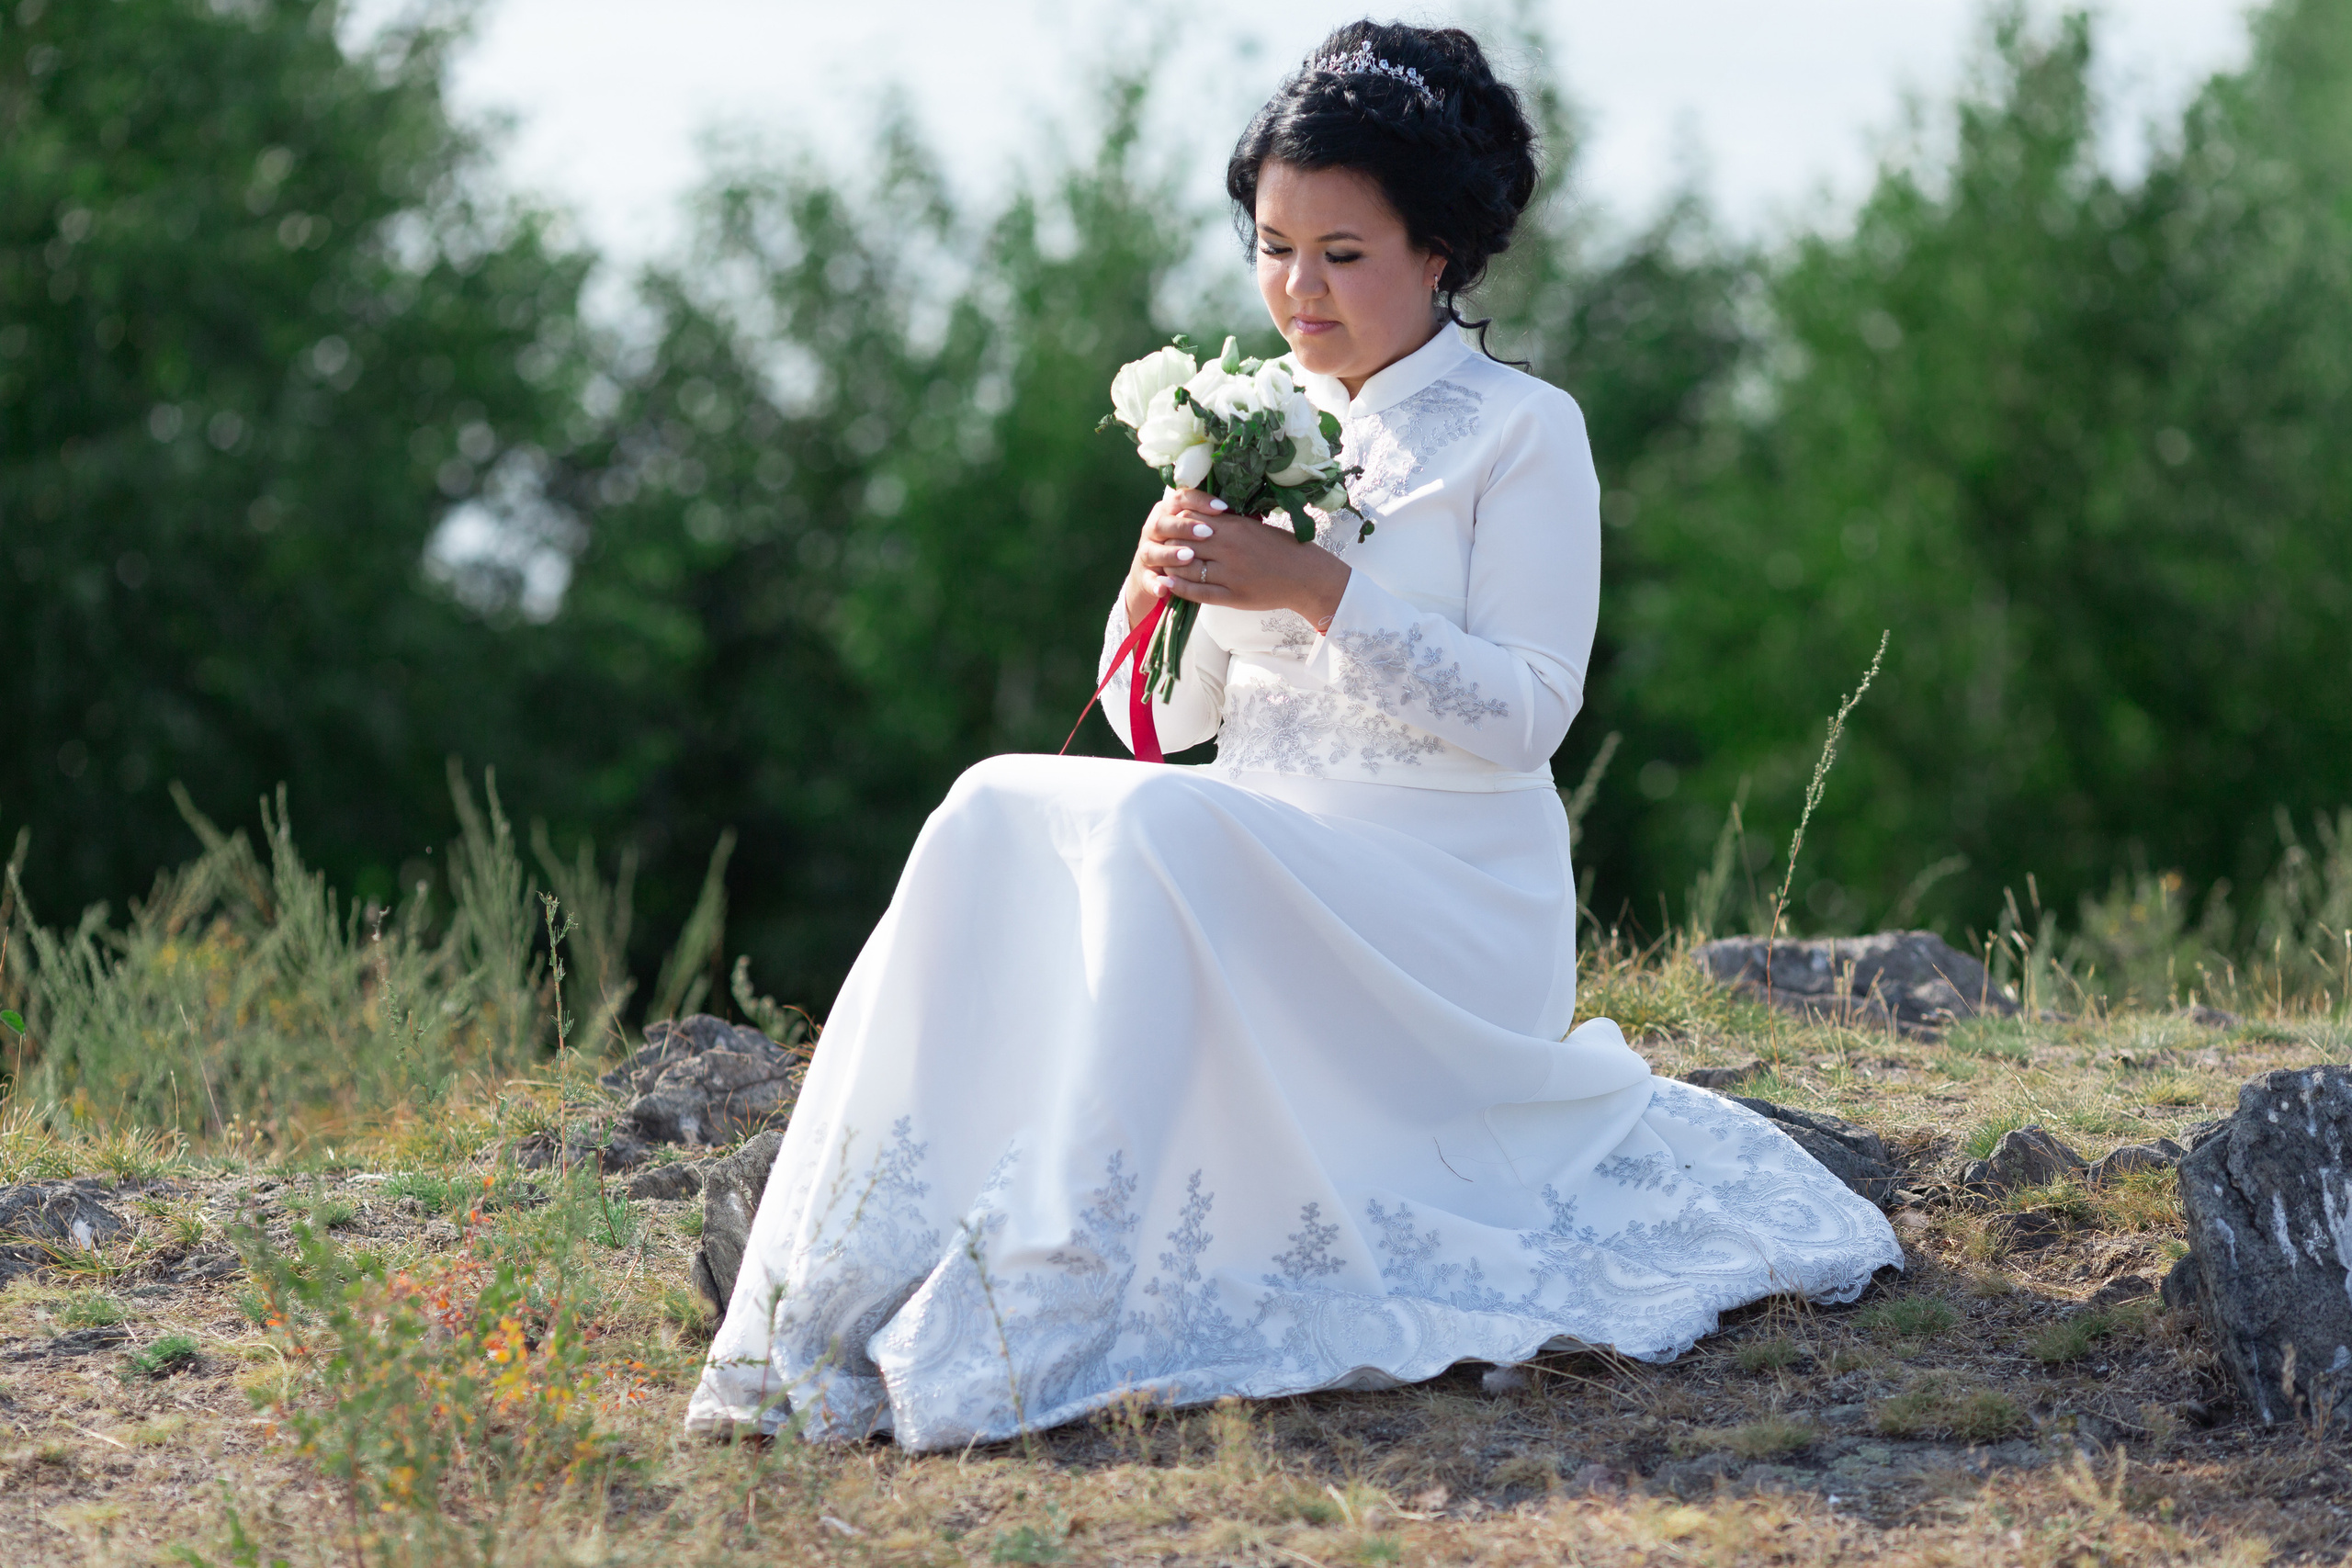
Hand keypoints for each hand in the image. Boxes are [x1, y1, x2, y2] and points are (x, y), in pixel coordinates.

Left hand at [1124, 489, 1349, 631]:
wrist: (1304, 575)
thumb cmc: (1280, 548)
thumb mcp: (1252, 527)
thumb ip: (1225, 522)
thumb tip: (1198, 515)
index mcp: (1233, 527)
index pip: (1191, 519)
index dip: (1175, 521)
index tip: (1168, 524)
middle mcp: (1228, 548)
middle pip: (1183, 542)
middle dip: (1168, 544)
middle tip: (1159, 546)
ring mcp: (1229, 573)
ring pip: (1186, 568)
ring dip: (1169, 566)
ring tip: (1160, 565)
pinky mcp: (1231, 595)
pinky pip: (1197, 592)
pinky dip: (1179, 588)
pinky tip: (1169, 585)